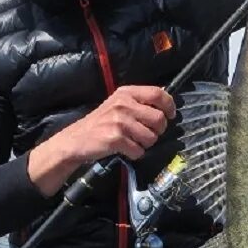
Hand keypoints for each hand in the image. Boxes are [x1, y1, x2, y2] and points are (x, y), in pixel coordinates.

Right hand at [28, 86, 175, 194]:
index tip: (170, 115)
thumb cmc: (100, 123)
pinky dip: (135, 154)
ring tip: (132, 141)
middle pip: (159, 119)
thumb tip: (166, 104)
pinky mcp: (115, 139)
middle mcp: (123, 104)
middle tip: (148, 133)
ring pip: (151, 137)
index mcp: (126, 93)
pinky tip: (124, 149)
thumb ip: (139, 102)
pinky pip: (139, 151)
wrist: (76, 139)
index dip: (169, 106)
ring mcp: (119, 122)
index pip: (158, 94)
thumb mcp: (118, 104)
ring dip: (145, 144)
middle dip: (158, 131)